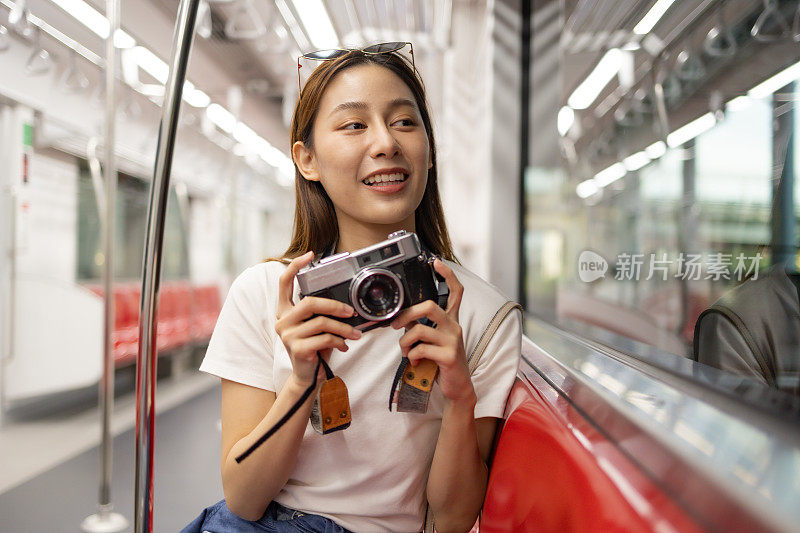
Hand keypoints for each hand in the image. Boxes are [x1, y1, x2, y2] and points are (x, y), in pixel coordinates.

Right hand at [274, 251, 362, 386]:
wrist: (308, 376)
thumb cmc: (314, 348)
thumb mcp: (316, 326)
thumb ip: (321, 313)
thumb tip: (346, 302)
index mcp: (285, 311)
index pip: (284, 283)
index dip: (294, 267)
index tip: (309, 254)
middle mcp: (282, 321)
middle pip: (309, 302)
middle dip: (334, 305)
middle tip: (351, 311)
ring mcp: (287, 335)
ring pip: (321, 322)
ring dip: (343, 328)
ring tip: (355, 333)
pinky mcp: (297, 348)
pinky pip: (324, 338)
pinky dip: (339, 341)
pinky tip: (344, 346)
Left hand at [390, 259, 475, 404]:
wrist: (458, 387)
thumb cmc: (442, 362)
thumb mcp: (434, 341)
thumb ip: (422, 328)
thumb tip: (402, 321)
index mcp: (451, 321)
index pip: (456, 292)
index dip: (447, 275)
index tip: (435, 262)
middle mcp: (454, 327)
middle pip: (430, 307)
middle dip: (407, 314)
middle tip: (396, 325)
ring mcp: (453, 341)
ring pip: (420, 330)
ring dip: (405, 342)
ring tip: (405, 351)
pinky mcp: (449, 356)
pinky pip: (422, 349)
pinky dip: (411, 355)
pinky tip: (414, 361)